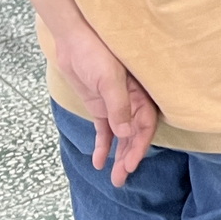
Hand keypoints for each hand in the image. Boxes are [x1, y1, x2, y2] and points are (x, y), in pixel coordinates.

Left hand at [53, 25, 158, 186]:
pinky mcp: (100, 106)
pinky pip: (104, 129)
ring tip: (115, 178)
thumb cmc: (96, 52)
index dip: (140, 144)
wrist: (75, 40)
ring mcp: (115, 104)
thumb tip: (125, 132)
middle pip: (134, 133)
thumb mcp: (108, 79)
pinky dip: (103, 145)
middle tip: (121, 179)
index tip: (132, 164)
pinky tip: (99, 162)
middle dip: (129, 156)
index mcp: (140, 92)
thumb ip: (119, 105)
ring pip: (120, 135)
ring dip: (119, 155)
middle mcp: (131, 101)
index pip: (145, 124)